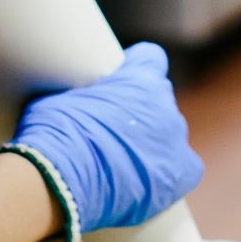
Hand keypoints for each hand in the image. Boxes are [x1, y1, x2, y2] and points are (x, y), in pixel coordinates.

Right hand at [5, 43, 202, 241]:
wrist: (61, 178)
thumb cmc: (54, 133)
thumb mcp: (60, 95)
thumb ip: (80, 91)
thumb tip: (69, 96)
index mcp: (141, 78)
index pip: (151, 59)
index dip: (136, 68)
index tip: (121, 82)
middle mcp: (165, 106)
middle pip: (159, 102)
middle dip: (140, 113)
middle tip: (112, 130)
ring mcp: (175, 141)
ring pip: (169, 137)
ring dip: (152, 145)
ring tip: (122, 164)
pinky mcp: (180, 175)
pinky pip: (185, 169)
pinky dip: (169, 174)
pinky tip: (147, 182)